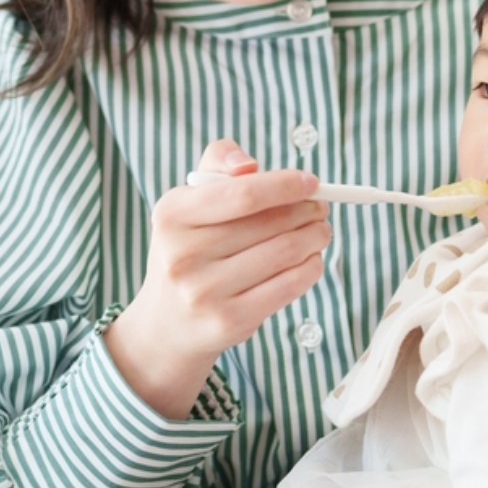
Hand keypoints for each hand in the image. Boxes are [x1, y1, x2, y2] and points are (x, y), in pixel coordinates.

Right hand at [103, 140, 329, 418]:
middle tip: (321, 206)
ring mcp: (204, 292)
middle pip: (271, 223)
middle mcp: (182, 254)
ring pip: (286, 252)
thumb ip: (218, 164)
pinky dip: (311, 267)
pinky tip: (312, 259)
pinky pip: (288, 286)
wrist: (166, 323)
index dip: (286, 185)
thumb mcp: (189, 201)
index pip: (243, 193)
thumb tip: (248, 165)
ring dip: (315, 236)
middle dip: (307, 210)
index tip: (312, 182)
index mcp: (172, 214)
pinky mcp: (229, 321)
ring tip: (320, 230)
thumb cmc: (190, 247)